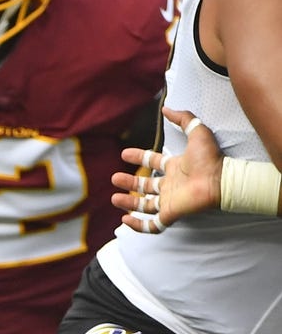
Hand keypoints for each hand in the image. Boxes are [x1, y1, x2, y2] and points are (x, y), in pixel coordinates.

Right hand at [112, 107, 222, 233]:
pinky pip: (152, 225)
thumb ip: (183, 118)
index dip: (139, 157)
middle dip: (129, 182)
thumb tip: (166, 108)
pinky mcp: (170, 214)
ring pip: (145, 206)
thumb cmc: (210, 158)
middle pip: (145, 186)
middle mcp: (170, 185)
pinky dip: (137, 225)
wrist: (219, 180)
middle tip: (114, 178)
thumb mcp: (197, 131)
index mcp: (175, 167)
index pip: (153, 163)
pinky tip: (126, 219)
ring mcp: (169, 201)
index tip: (125, 153)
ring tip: (114, 198)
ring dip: (129, 203)